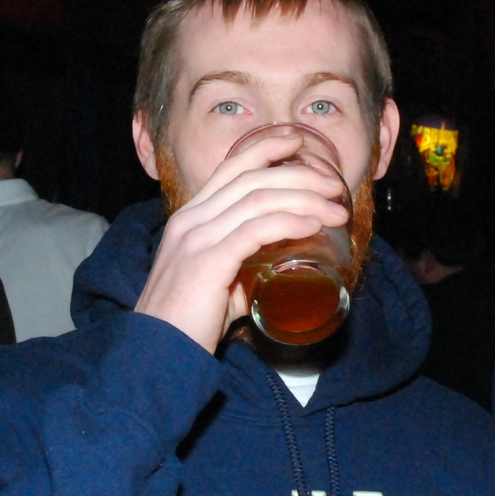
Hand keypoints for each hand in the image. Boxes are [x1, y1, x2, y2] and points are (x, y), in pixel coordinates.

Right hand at [135, 130, 348, 352]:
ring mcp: (197, 238)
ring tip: (336, 210)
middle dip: (298, 173)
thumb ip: (239, 268)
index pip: (230, 167)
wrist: (157, 353)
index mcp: (189, 218)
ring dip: (304, 198)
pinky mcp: (208, 262)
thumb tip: (272, 269)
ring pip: (258, 199)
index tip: (297, 142)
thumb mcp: (213, 282)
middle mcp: (191, 220)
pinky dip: (289, 222)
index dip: (265, 148)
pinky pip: (256, 230)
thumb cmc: (187, 322)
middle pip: (251, 176)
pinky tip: (313, 224)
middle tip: (333, 185)